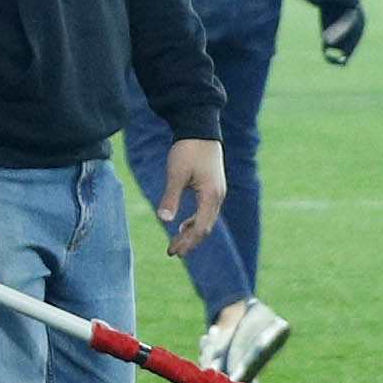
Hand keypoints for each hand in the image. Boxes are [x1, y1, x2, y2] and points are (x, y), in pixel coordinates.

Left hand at [159, 137, 225, 257]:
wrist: (200, 129)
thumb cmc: (187, 150)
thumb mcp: (176, 174)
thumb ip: (171, 197)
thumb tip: (165, 220)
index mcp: (211, 195)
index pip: (201, 227)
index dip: (188, 242)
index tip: (173, 252)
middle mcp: (218, 196)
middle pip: (206, 227)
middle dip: (190, 242)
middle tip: (173, 253)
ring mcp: (217, 192)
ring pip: (207, 220)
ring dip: (192, 233)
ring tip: (176, 242)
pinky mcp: (213, 187)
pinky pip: (206, 211)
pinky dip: (195, 221)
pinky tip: (183, 225)